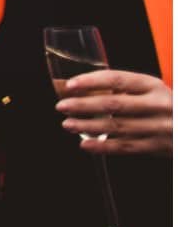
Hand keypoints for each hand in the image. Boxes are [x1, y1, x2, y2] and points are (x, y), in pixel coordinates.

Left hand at [57, 69, 171, 154]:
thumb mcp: (151, 91)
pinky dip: (103, 146)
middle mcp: (158, 105)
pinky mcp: (158, 147)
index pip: (117, 79)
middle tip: (62, 106)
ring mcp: (159, 128)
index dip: (91, 81)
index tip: (71, 85)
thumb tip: (82, 89)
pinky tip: (86, 144)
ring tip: (68, 124)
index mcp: (153, 85)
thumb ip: (124, 89)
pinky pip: (126, 147)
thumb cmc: (164, 106)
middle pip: (114, 104)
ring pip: (117, 127)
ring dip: (88, 127)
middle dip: (84, 106)